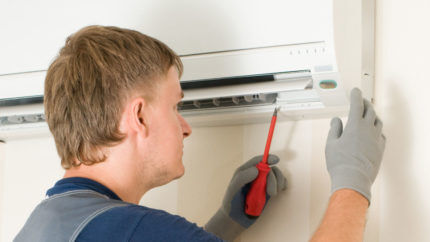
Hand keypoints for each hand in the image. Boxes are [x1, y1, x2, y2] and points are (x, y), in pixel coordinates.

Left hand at [205, 155, 286, 240]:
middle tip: (271, 193)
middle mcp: (254, 176)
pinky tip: (281, 189)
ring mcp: (262, 183)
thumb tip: (256, 170)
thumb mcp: (233, 190)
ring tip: (273, 194)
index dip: (267, 158)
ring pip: (276, 175)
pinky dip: (282, 184)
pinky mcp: (268, 191)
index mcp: (244, 171)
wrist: (235, 219)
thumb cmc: (231, 203)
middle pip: (269, 169)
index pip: (257, 161)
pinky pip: (279, 183)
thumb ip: (242, 178)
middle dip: (273, 178)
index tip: (276, 160)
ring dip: (278, 182)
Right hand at [326, 88, 385, 202]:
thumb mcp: (331, 143)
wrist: (353, 179)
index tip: (355, 90)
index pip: (357, 104)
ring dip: (373, 115)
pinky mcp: (380, 149)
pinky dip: (377, 129)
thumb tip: (336, 120)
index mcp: (354, 125)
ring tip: (367, 115)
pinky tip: (373, 132)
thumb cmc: (339, 162)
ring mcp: (376, 139)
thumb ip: (335, 129)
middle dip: (366, 103)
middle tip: (361, 100)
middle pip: (370, 110)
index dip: (356, 95)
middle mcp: (368, 129)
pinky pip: (381, 134)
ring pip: (378, 121)